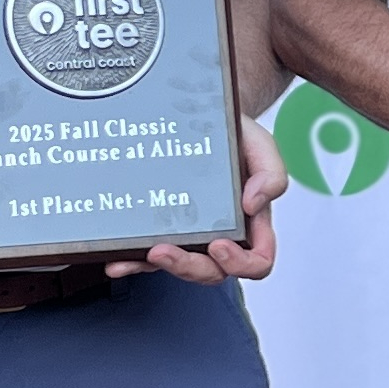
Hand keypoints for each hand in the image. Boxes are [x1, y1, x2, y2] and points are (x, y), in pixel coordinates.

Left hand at [118, 117, 287, 284]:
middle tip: (165, 251)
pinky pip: (148, 256)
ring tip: (141, 255)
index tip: (219, 244)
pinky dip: (132, 261)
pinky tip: (117, 260)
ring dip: (159, 267)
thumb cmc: (236, 136)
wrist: (202, 115)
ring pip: (179, 268)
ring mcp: (191, 235)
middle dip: (189, 268)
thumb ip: (271, 174)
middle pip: (212, 272)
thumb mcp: (261, 146)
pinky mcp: (162, 230)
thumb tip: (254, 204)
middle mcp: (222, 235)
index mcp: (252, 223)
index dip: (239, 263)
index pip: (256, 261)